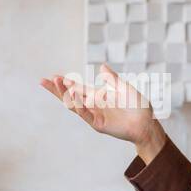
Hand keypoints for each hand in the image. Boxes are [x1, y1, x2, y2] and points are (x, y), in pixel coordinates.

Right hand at [40, 63, 165, 161]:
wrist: (146, 122)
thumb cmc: (137, 106)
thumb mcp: (124, 88)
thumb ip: (112, 79)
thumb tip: (102, 67)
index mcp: (97, 96)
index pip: (77, 88)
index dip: (66, 83)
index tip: (54, 76)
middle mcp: (93, 105)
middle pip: (70, 97)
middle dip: (57, 89)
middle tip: (44, 81)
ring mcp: (94, 115)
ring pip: (74, 105)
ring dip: (65, 94)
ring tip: (56, 83)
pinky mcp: (98, 124)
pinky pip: (86, 115)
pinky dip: (79, 105)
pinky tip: (73, 95)